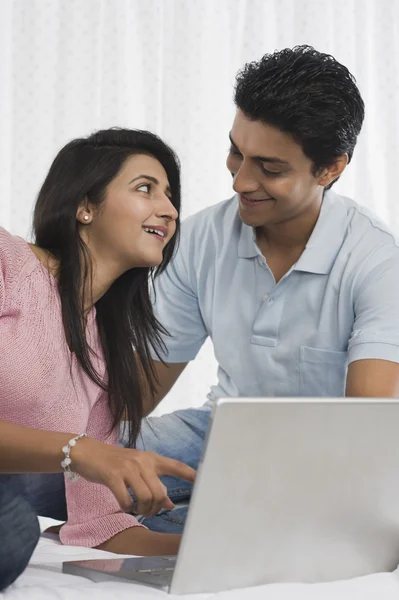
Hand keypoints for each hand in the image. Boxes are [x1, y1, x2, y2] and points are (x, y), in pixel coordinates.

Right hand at [71, 437, 194, 516]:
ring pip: (146, 498)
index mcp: (151, 459)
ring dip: (141, 510)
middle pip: (160, 493)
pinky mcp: (113, 476)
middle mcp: (142, 462)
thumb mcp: (136, 470)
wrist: (88, 453)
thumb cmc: (115, 463)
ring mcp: (128, 468)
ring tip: (135, 508)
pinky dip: (127, 507)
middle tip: (147, 511)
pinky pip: (127, 500)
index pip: (176, 466)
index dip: (190, 475)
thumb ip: (153, 483)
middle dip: (155, 508)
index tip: (203, 482)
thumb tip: (170, 504)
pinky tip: (124, 504)